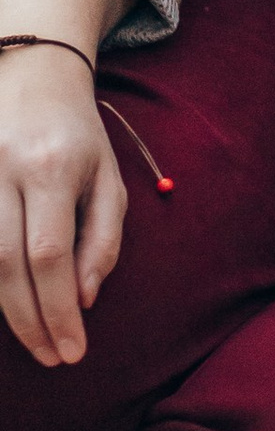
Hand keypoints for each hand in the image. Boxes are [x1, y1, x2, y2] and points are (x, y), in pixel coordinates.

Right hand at [0, 0, 130, 366]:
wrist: (31, 72)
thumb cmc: (77, 134)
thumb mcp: (107, 176)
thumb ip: (103, 237)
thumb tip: (84, 298)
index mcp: (51, 167)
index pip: (50, 256)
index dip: (58, 311)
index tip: (74, 351)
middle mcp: (4, 170)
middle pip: (8, 265)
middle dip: (30, 321)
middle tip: (54, 358)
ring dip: (6, 310)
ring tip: (34, 342)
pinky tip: (6, 305)